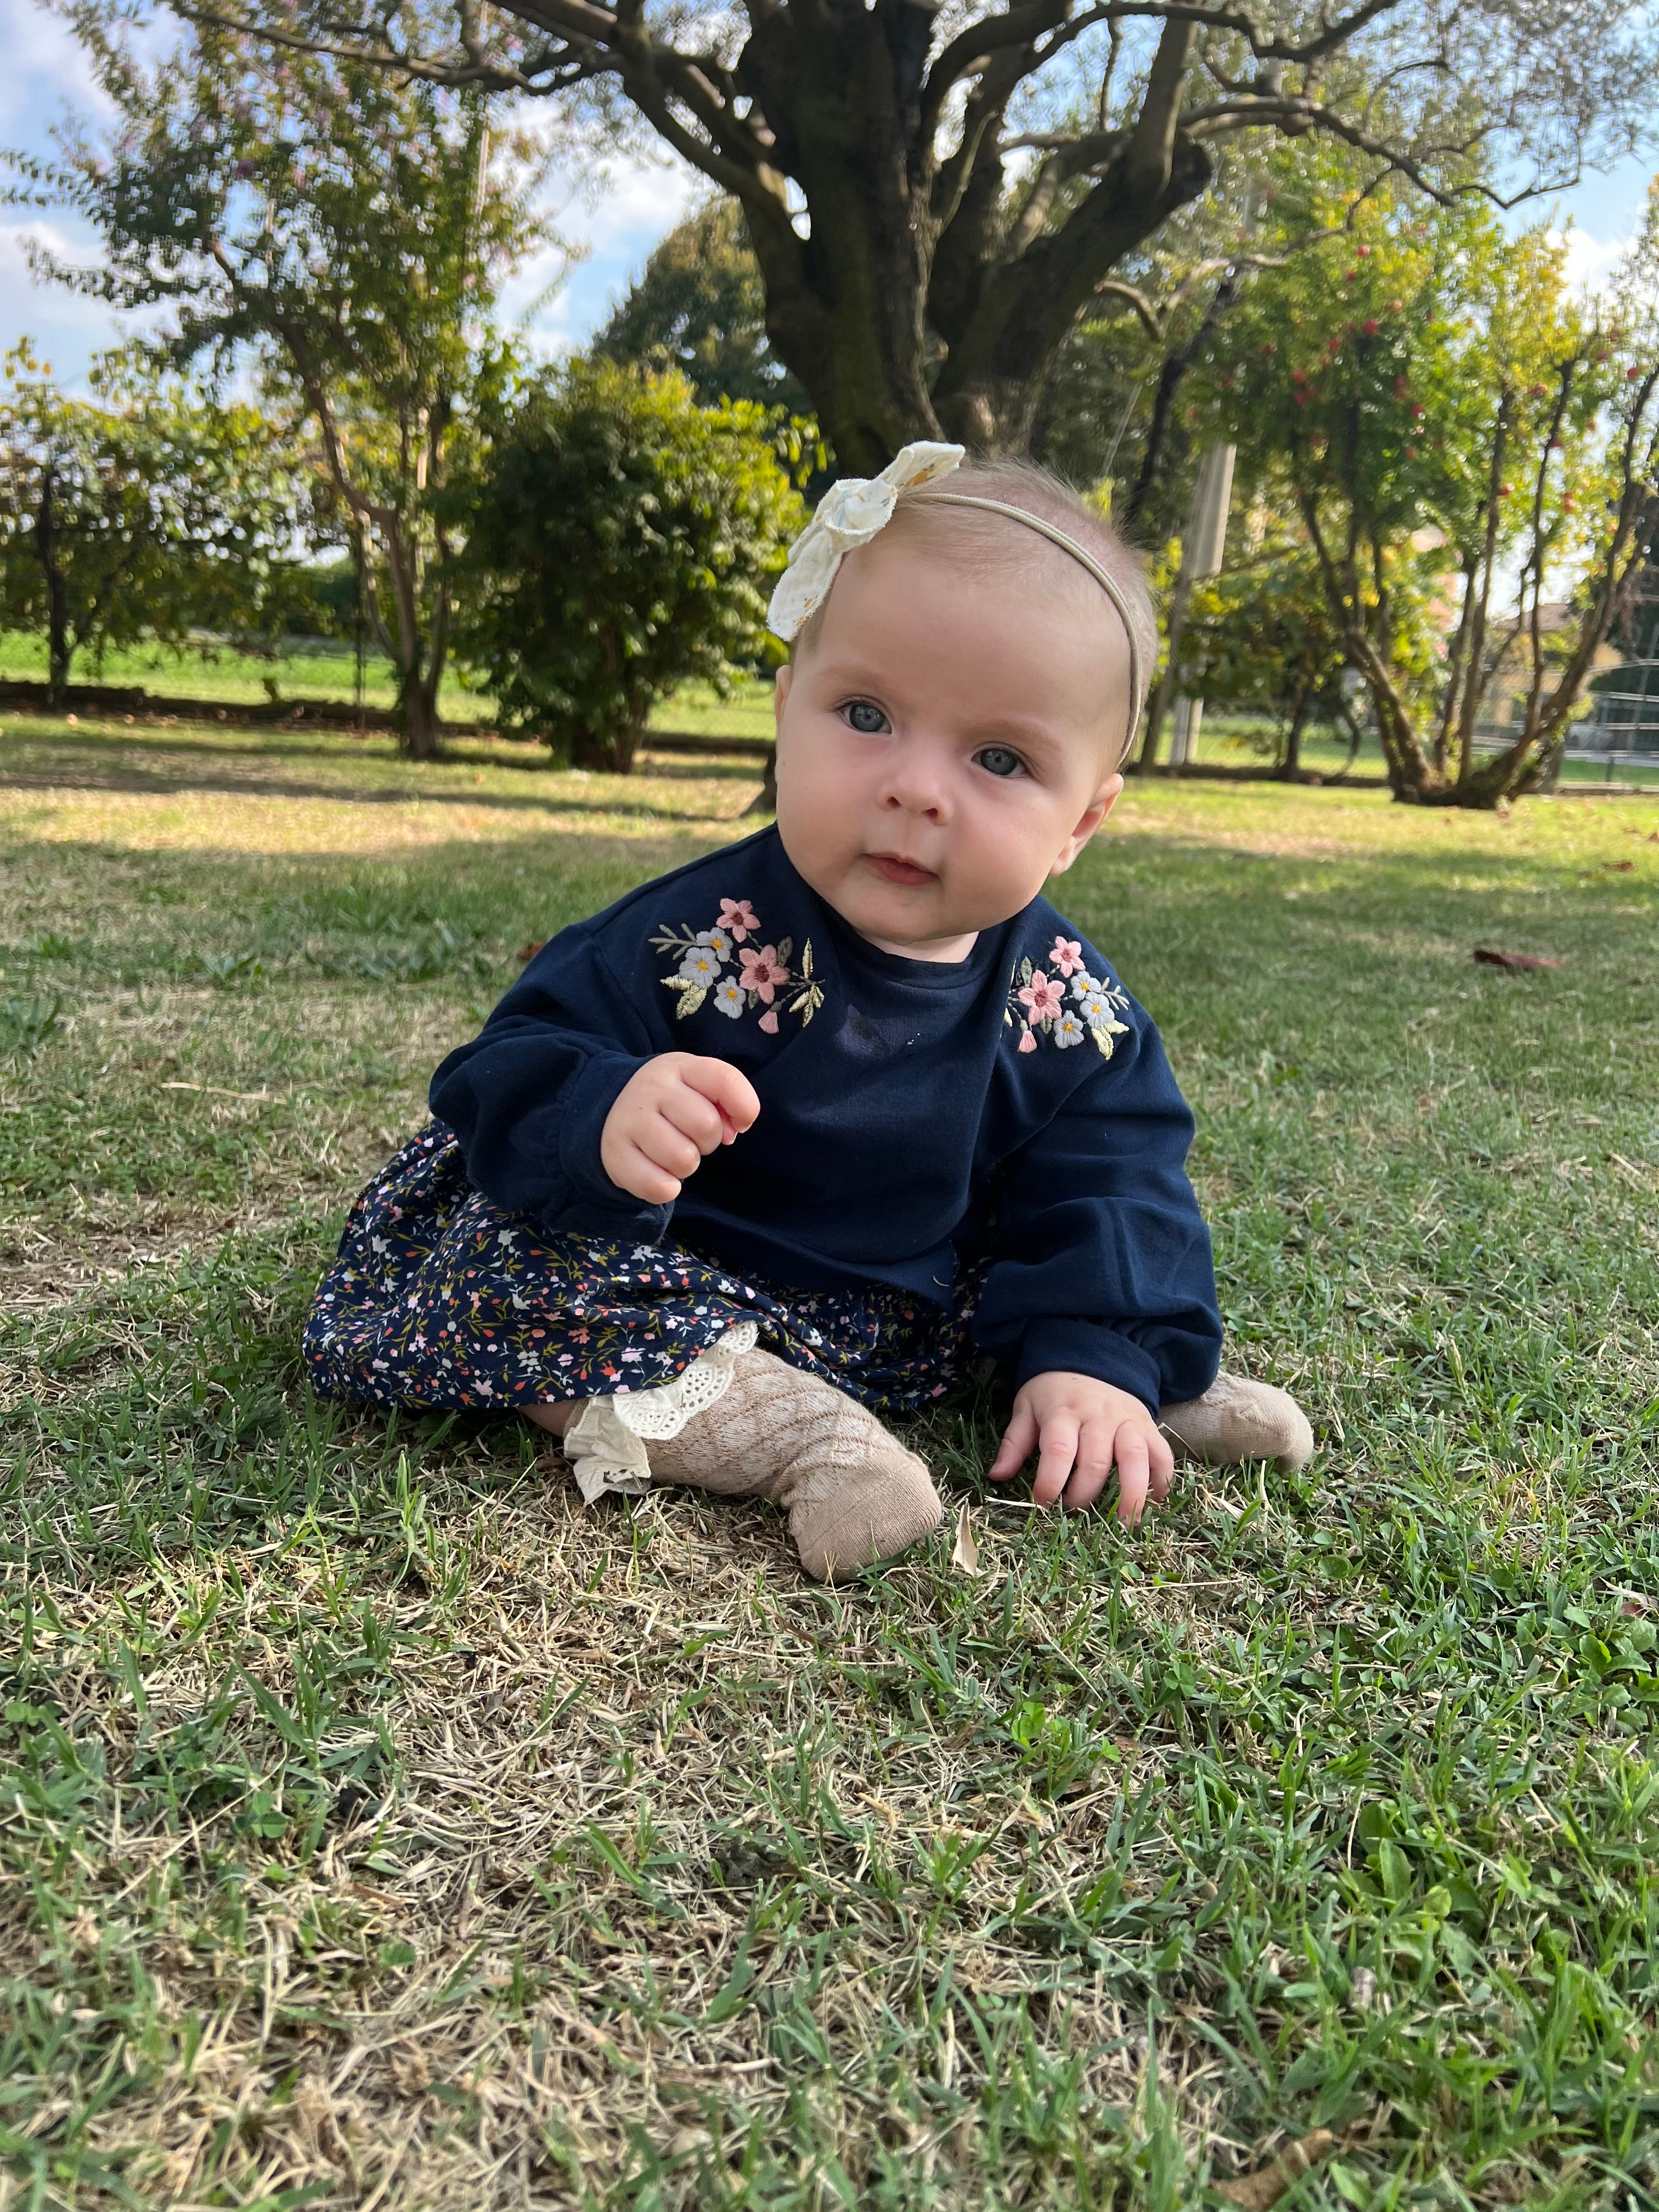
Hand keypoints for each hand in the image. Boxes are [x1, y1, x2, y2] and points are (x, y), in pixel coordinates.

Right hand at [600, 1053, 760, 1203]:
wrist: (612, 1109)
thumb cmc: (671, 1103)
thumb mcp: (698, 1088)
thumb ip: (726, 1101)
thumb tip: (730, 1132)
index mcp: (680, 1067)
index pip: (726, 1080)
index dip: (744, 1108)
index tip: (738, 1123)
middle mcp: (651, 1087)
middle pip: (706, 1125)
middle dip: (709, 1142)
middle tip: (691, 1138)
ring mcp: (629, 1119)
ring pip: (684, 1159)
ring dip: (687, 1166)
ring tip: (672, 1152)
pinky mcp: (615, 1154)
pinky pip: (659, 1187)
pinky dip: (667, 1188)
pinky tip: (659, 1173)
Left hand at [987, 1370, 1173, 1523]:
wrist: (1093, 1357)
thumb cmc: (1054, 1392)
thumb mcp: (1026, 1408)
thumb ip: (1014, 1443)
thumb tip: (997, 1475)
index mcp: (1063, 1412)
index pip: (1058, 1450)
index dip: (1050, 1482)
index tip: (1042, 1503)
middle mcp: (1098, 1417)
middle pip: (1096, 1461)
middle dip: (1085, 1494)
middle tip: (1074, 1513)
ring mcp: (1127, 1422)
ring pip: (1134, 1458)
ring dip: (1131, 1494)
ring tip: (1124, 1523)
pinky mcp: (1148, 1426)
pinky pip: (1162, 1454)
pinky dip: (1162, 1479)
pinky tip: (1154, 1501)